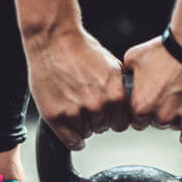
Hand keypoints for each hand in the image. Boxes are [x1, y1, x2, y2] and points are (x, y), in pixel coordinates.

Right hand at [26, 28, 127, 149]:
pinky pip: (70, 141)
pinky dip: (73, 139)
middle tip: (87, 105)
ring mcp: (76, 113)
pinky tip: (72, 132)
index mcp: (115, 96)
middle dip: (97, 119)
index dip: (113, 118)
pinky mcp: (56, 116)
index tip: (107, 115)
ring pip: (86, 133)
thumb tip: (127, 103)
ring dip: (83, 125)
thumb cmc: (81, 49)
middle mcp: (97, 106)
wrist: (54, 40)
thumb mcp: (112, 65)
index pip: (121, 124)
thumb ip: (120, 87)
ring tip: (75, 107)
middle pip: (103, 128)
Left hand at [123, 34, 181, 145]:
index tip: (152, 99)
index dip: (144, 109)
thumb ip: (125, 77)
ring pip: (175, 127)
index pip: (137, 120)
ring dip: (177, 116)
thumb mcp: (134, 58)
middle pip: (156, 124)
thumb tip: (122, 84)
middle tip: (170, 92)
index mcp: (141, 107)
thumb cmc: (168, 49)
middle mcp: (161, 117)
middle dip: (160, 111)